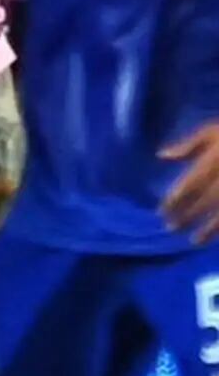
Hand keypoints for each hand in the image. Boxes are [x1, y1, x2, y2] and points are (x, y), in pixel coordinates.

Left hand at [162, 121, 218, 239]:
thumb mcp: (211, 133)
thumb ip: (188, 146)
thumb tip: (162, 156)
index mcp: (213, 162)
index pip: (190, 185)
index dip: (175, 200)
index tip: (161, 211)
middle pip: (204, 202)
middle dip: (187, 217)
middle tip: (171, 229)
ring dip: (208, 230)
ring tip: (194, 242)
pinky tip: (218, 237)